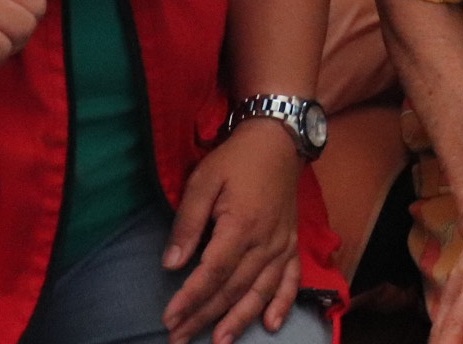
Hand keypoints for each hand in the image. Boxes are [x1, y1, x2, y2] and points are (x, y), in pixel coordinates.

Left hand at [163, 121, 305, 343]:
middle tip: (179, 339)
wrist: (279, 138)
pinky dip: (283, 303)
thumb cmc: (236, 159)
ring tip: (220, 341)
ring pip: (260, 291)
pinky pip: (291, 280)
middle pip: (233, 288)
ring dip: (240, 320)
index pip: (213, 272)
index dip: (191, 298)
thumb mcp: (203, 180)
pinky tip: (272, 325)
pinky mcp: (292, 243)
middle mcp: (266, 242)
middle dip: (204, 316)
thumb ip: (188, 223)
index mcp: (241, 225)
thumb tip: (172, 264)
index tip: (170, 318)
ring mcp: (282, 244)